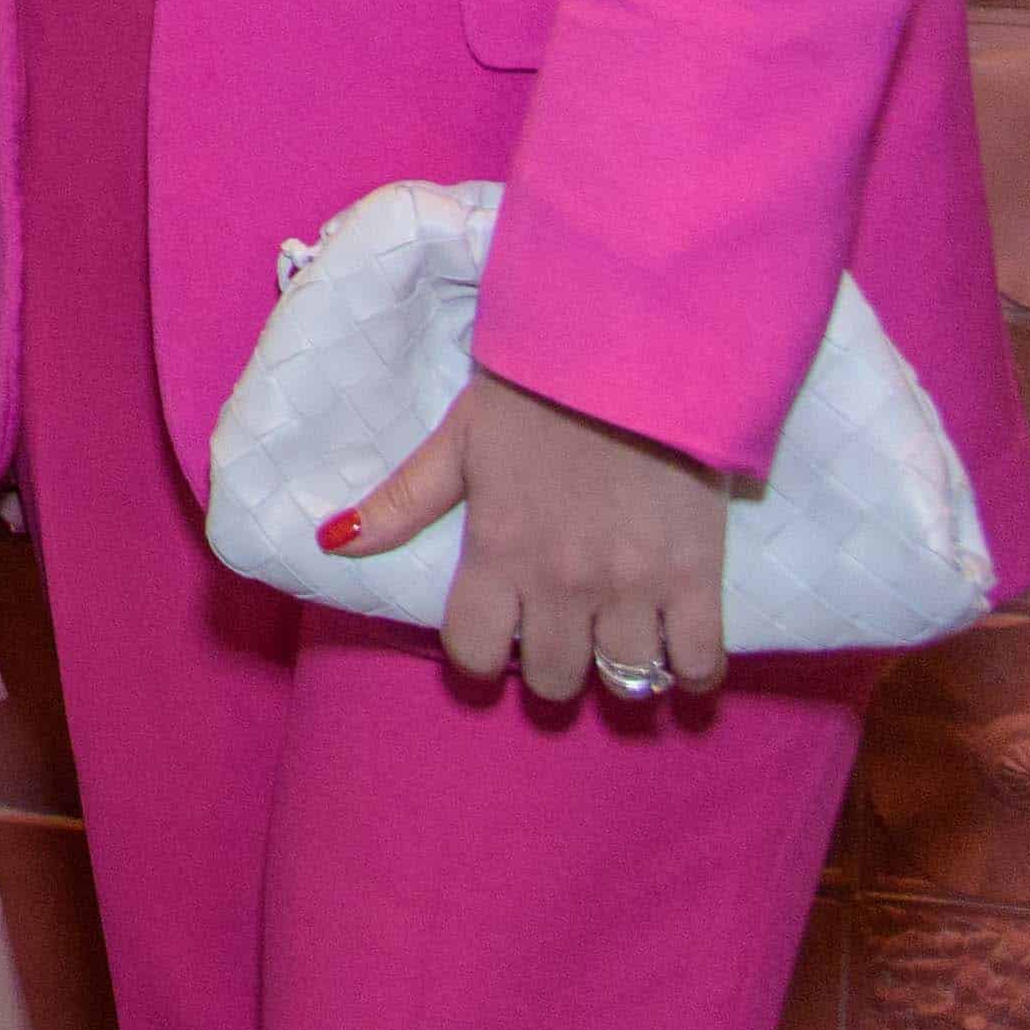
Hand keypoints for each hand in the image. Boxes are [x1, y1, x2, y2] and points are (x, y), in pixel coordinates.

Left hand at [326, 369, 730, 704]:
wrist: (632, 348)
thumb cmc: (537, 388)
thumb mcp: (458, 439)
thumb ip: (402, 501)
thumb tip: (330, 543)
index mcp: (498, 549)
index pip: (475, 652)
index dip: (481, 653)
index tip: (497, 635)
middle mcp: (562, 581)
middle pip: (554, 681)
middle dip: (553, 667)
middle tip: (563, 634)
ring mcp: (634, 585)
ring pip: (624, 681)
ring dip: (617, 669)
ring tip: (620, 638)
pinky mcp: (699, 577)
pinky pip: (699, 662)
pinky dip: (693, 672)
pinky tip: (680, 653)